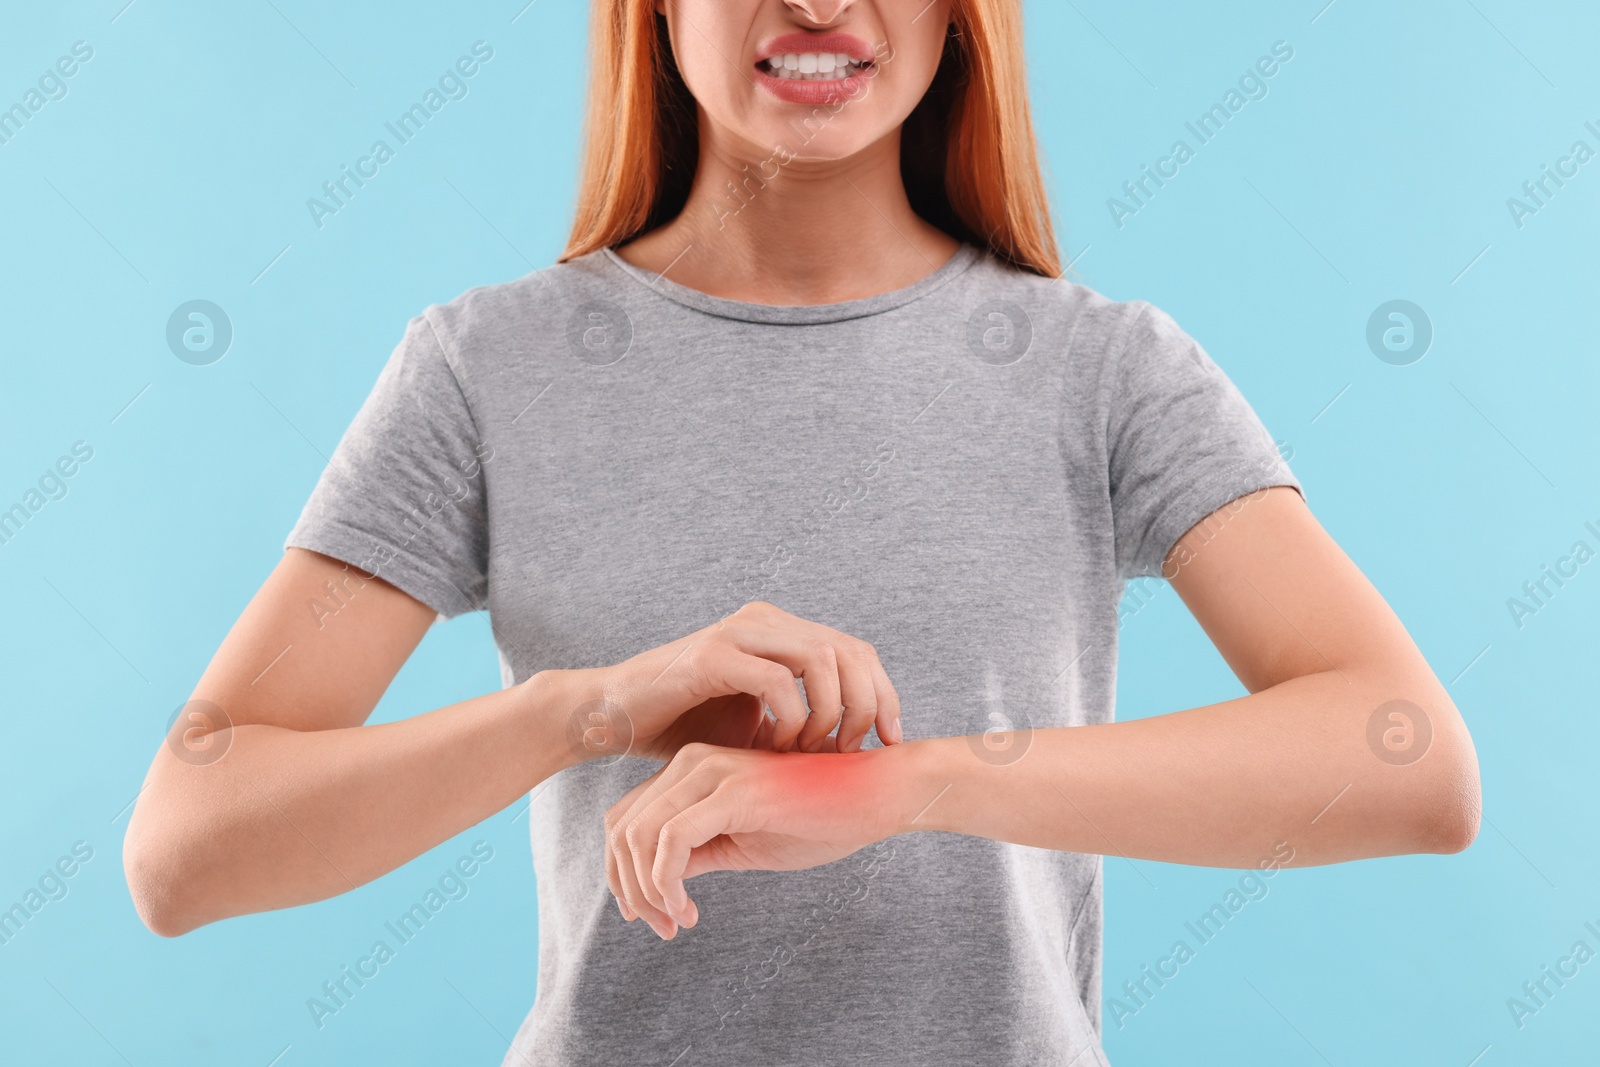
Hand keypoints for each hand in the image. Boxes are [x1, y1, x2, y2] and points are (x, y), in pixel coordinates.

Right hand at [568, 601, 904, 763]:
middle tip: (856, 753)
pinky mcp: (713, 654)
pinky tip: (779, 748)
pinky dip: (792, 718)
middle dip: (868, 706)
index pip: (857, 652)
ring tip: (816, 752)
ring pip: (822, 657)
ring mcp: (740, 632)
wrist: (615, 718)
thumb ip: (805, 721)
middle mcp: (766, 620)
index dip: (884, 696)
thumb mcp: (760, 725)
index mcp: (782, 631)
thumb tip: (863, 745)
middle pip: (850, 651)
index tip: (888, 745)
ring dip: (832, 712)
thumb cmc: (686, 727)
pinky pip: (777, 680)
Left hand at [603, 742, 910, 938]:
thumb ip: (699, 852)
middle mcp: (694, 762)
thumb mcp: (744, 842)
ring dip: (645, 890)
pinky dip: (666, 882)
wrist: (879, 794)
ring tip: (675, 922)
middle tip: (659, 927)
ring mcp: (711, 772)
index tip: (655, 915)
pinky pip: (670, 840)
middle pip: (620, 826)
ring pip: (636, 834)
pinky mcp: (732, 791)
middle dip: (627, 886)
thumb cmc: (821, 818)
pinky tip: (688, 910)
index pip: (626, 818)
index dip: (626, 874)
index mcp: (694, 770)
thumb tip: (657, 882)